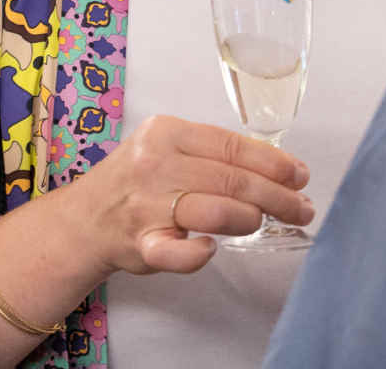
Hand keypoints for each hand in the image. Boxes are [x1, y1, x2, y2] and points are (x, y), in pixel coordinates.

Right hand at [63, 114, 313, 275]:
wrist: (84, 219)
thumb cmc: (140, 180)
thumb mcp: (170, 147)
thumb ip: (214, 153)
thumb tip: (279, 167)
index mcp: (168, 132)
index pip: (233, 145)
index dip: (273, 162)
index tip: (300, 175)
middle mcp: (156, 164)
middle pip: (231, 179)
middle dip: (276, 196)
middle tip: (301, 208)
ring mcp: (147, 206)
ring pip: (215, 211)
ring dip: (249, 219)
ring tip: (261, 222)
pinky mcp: (140, 245)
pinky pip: (179, 253)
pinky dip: (200, 254)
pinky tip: (212, 249)